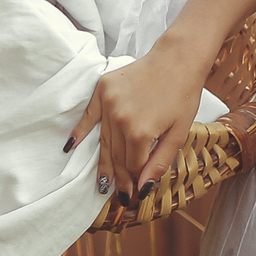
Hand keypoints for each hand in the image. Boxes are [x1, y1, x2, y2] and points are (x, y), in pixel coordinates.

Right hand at [67, 41, 211, 206]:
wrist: (177, 60)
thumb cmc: (184, 96)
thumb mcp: (180, 132)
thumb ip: (160, 162)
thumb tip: (144, 188)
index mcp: (141, 132)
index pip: (133, 165)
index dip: (135, 181)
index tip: (134, 194)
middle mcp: (120, 119)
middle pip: (117, 156)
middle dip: (120, 178)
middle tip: (119, 195)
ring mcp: (108, 104)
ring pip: (104, 141)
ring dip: (104, 163)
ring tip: (103, 183)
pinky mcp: (102, 90)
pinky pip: (88, 116)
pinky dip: (80, 132)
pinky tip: (71, 147)